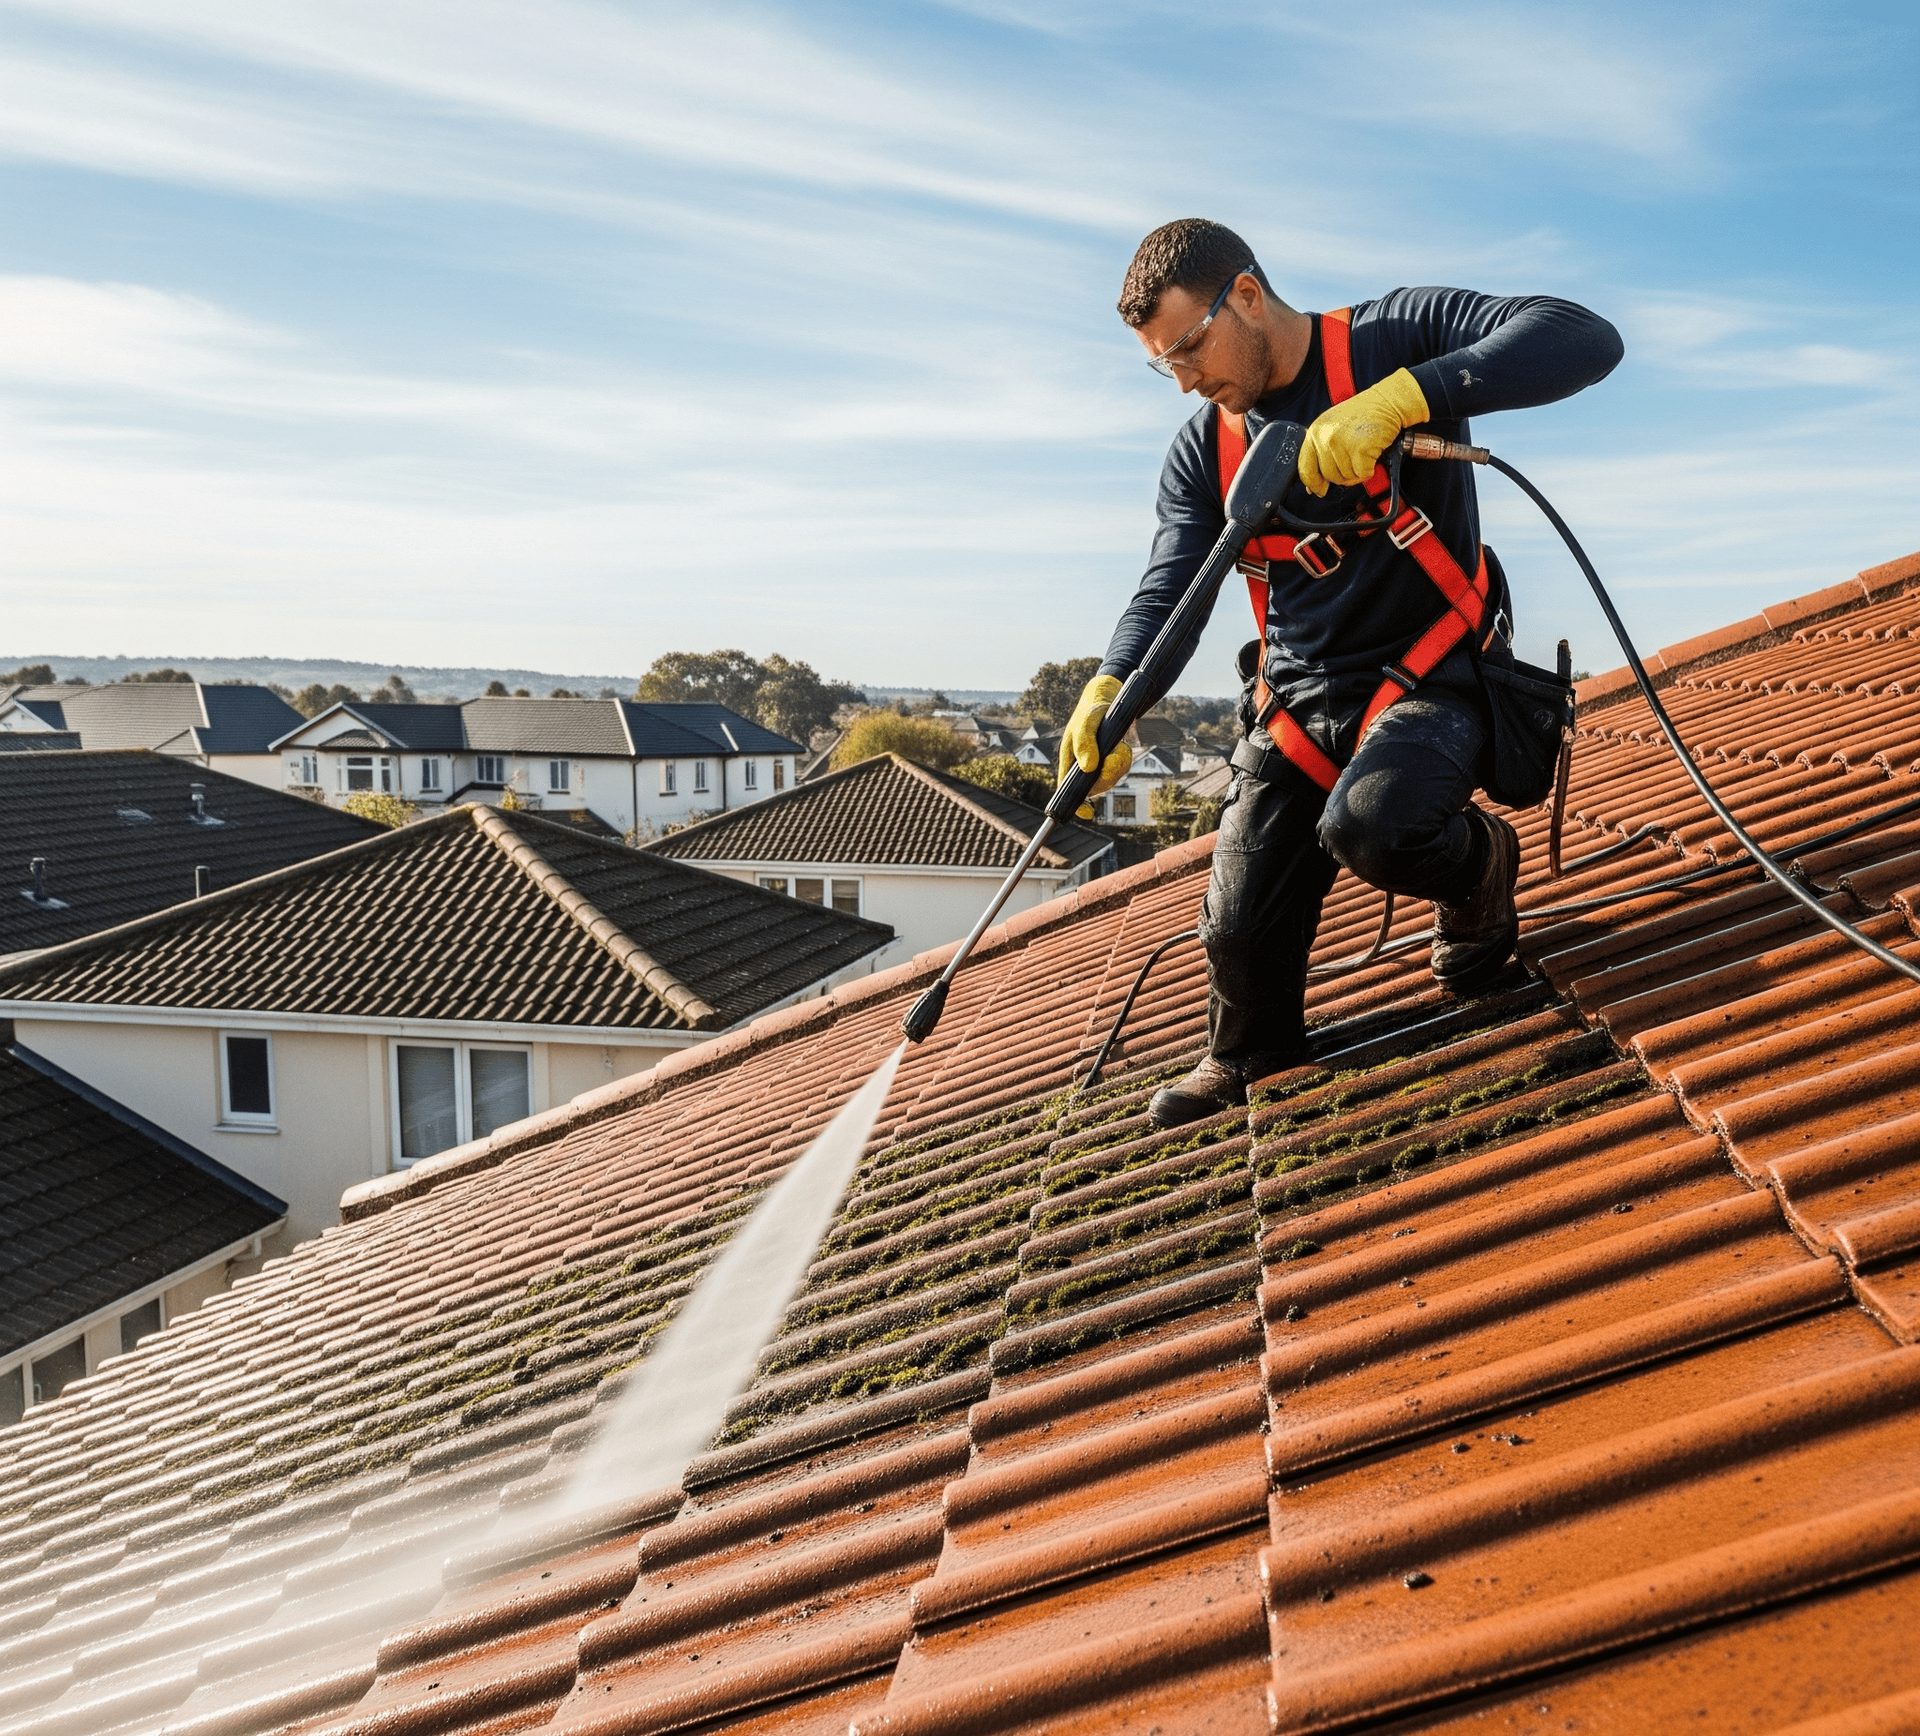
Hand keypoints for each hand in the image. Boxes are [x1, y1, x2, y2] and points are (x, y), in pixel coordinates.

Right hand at [1058, 674, 1131, 819]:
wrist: (1110, 695)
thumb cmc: (1091, 709)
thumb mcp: (1085, 723)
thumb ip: (1085, 744)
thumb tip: (1089, 769)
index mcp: (1070, 759)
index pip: (1068, 788)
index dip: (1076, 804)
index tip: (1087, 813)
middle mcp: (1083, 765)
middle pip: (1093, 787)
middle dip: (1107, 776)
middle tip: (1113, 757)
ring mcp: (1099, 763)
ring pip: (1110, 778)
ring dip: (1117, 766)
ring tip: (1119, 746)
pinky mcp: (1113, 758)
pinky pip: (1120, 769)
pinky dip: (1124, 760)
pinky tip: (1122, 746)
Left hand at [1298, 367, 1429, 495]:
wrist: (1386, 402)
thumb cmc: (1362, 414)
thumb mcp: (1333, 428)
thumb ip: (1321, 452)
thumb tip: (1314, 484)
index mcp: (1315, 432)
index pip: (1305, 467)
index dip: (1313, 483)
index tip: (1319, 490)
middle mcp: (1325, 437)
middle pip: (1328, 475)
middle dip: (1343, 476)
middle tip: (1354, 464)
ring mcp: (1341, 443)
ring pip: (1346, 476)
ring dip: (1357, 471)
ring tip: (1363, 454)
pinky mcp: (1359, 449)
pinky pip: (1361, 474)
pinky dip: (1369, 470)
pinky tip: (1371, 455)